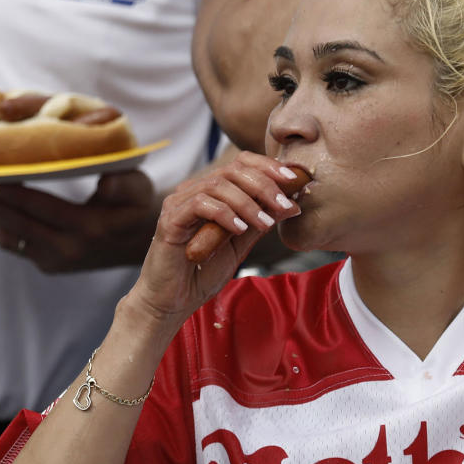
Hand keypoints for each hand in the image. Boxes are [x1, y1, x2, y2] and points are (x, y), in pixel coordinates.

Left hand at [0, 170, 159, 271]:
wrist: (138, 241)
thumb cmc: (136, 206)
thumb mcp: (140, 189)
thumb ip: (125, 184)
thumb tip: (106, 184)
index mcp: (90, 228)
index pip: (43, 209)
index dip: (16, 193)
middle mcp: (69, 249)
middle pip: (19, 223)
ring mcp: (56, 260)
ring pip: (10, 237)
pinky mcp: (48, 265)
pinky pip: (14, 245)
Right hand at [127, 151, 303, 324]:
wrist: (173, 300)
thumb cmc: (203, 271)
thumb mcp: (241, 243)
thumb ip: (260, 221)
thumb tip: (291, 205)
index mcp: (210, 191)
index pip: (240, 163)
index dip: (268, 166)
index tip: (293, 178)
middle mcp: (192, 190)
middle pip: (232, 170)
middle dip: (264, 185)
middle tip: (284, 204)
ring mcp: (178, 203)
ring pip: (218, 185)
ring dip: (248, 203)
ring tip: (265, 223)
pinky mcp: (170, 220)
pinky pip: (200, 205)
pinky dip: (224, 214)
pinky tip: (239, 229)